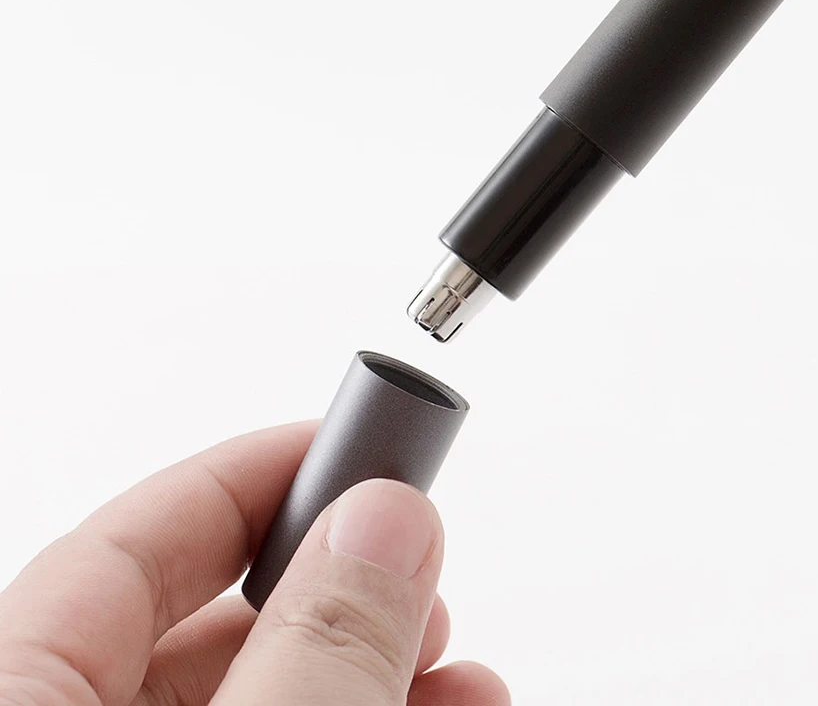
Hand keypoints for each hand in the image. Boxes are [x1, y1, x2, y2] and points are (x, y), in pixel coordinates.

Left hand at [0, 424, 508, 705]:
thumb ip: (314, 655)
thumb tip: (386, 520)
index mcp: (8, 697)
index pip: (133, 542)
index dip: (257, 475)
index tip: (357, 445)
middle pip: (203, 625)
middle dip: (339, 586)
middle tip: (423, 568)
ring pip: (253, 699)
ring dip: (369, 668)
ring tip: (464, 674)